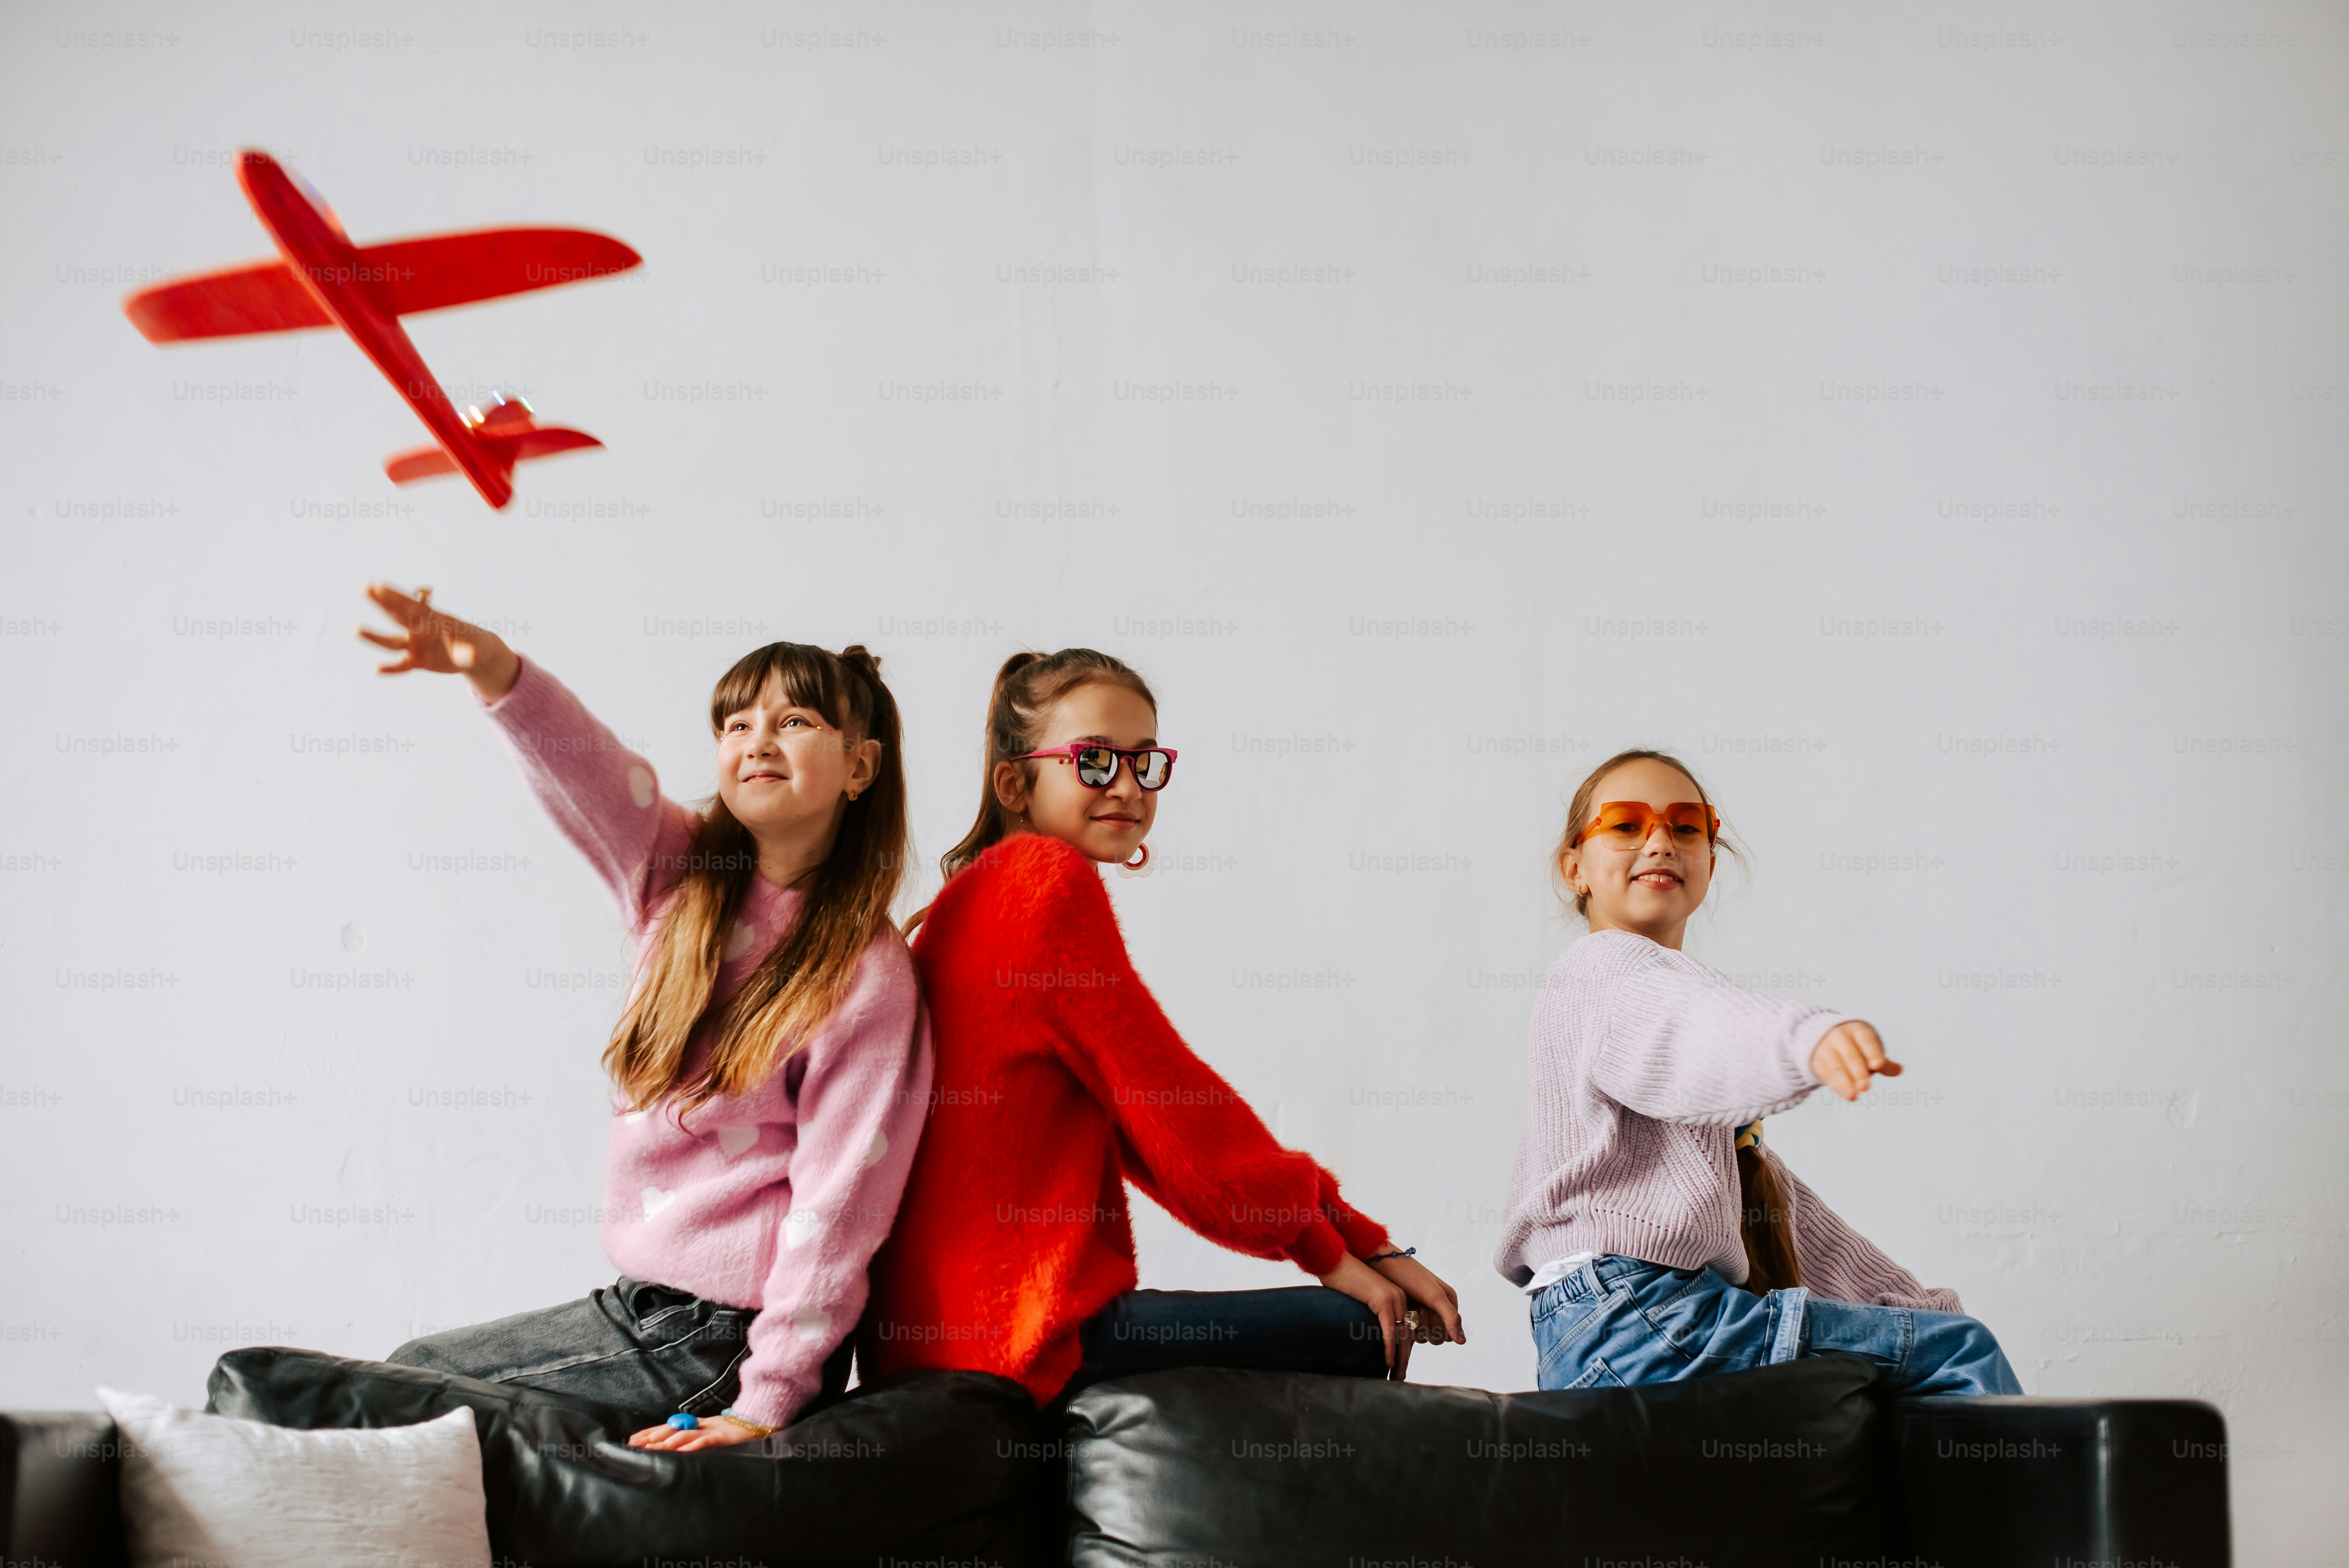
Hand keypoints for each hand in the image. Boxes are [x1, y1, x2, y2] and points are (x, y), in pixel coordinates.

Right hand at [358, 582, 520, 702]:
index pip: (412, 605)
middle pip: (397, 615)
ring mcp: (415, 644)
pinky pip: (401, 665)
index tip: (378, 585)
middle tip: (364, 587)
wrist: (474, 656)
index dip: (395, 596)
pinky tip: (377, 670)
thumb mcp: (476, 648)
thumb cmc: (475, 644)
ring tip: (355, 629)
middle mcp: (420, 629)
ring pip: (392, 640)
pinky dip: (391, 668)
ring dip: (375, 636)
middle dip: (382, 602)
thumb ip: (470, 652)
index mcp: (433, 618)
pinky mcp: (416, 660)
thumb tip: (471, 657)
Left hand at [624, 1415, 768, 1451]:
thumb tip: (673, 1445)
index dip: (650, 1432)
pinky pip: (706, 1440)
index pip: (669, 1427)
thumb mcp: (712, 1434)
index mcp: (697, 1424)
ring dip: (667, 1441)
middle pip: (673, 1429)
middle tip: (635, 1444)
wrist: (760, 1421)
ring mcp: (712, 1429)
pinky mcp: (723, 1436)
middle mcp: (701, 1425)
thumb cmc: (735, 1432)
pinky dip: (694, 1444)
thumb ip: (695, 1437)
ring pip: (686, 1434)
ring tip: (652, 1447)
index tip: (632, 1440)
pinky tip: (683, 1450)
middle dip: (653, 1436)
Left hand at [1371, 1252, 1465, 1345]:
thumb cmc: (1410, 1275)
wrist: (1383, 1266)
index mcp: (1448, 1302)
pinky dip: (1407, 1329)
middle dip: (1426, 1326)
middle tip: (1417, 1308)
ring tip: (1408, 1309)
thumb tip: (1462, 1342)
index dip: (1438, 1326)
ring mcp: (1422, 1314)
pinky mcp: (1408, 1317)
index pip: (1450, 1331)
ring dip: (1415, 1328)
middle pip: (1437, 1337)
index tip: (1427, 1309)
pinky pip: (1412, 1335)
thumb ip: (1450, 1317)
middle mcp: (1437, 1309)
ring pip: (1424, 1337)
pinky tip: (1401, 1315)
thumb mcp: (1434, 1294)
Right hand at [1809, 1020, 1901, 1100]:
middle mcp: (1840, 1037)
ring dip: (1845, 1082)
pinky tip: (1848, 1096)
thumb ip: (1883, 1062)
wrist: (1824, 1037)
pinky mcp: (1818, 1061)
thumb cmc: (1856, 1045)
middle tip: (1865, 1087)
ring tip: (1854, 1096)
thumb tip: (1899, 1070)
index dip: (1872, 1052)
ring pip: (1836, 1067)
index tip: (1877, 1065)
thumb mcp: (1869, 1047)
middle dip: (1858, 1072)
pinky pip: (1827, 1075)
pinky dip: (1837, 1087)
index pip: (1866, 1041)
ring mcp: (1827, 1048)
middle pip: (1851, 1055)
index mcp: (1857, 1031)